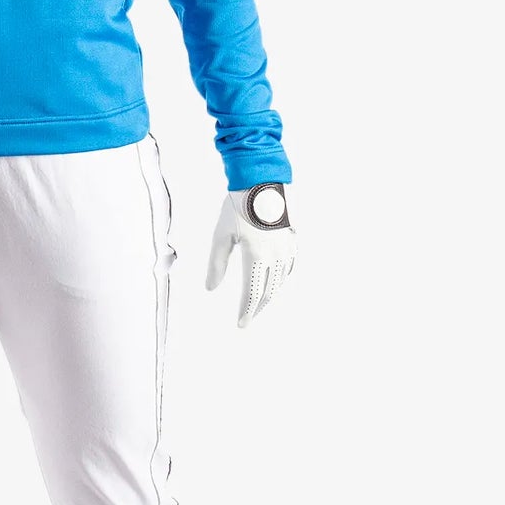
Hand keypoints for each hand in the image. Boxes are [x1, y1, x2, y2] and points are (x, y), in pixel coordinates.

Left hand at [204, 187, 295, 327]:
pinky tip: (275, 282)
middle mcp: (275, 255)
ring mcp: (288, 247)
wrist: (263, 180)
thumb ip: (216, 264)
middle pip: (269, 291)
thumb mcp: (222, 235)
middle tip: (248, 318)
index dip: (246, 311)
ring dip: (270, 295)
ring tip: (259, 303)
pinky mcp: (294, 239)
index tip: (241, 324)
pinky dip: (281, 279)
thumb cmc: (237, 205)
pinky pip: (290, 267)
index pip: (252, 293)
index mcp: (256, 256)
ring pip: (281, 281)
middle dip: (257, 307)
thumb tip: (210, 288)